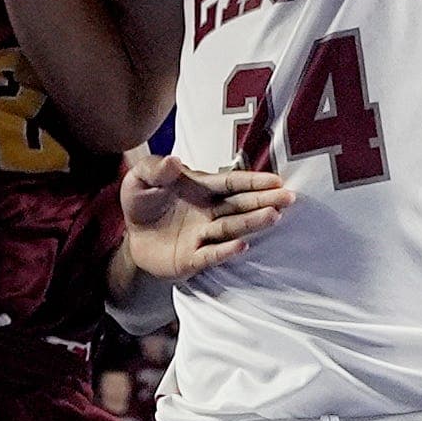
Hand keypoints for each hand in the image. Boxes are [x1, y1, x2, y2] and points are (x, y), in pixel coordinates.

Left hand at [119, 151, 292, 280]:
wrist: (132, 236)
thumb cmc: (142, 203)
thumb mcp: (139, 178)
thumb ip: (154, 168)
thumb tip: (173, 161)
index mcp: (201, 190)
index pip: (231, 184)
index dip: (253, 182)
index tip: (277, 180)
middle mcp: (208, 212)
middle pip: (239, 205)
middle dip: (264, 201)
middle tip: (289, 198)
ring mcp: (202, 235)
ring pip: (231, 228)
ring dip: (252, 222)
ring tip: (273, 217)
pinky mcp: (192, 258)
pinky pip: (210, 254)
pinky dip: (224, 251)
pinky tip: (241, 246)